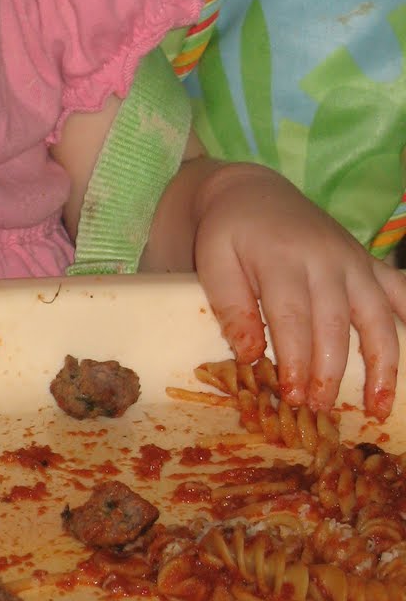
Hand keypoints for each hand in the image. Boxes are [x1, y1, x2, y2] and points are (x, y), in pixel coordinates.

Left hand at [189, 159, 405, 418]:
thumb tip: (249, 354)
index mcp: (281, 258)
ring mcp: (353, 260)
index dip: (295, 360)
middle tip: (321, 407)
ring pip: (377, 317)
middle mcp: (325, 259)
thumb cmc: (228, 233)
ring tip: (376, 407)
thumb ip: (229, 304)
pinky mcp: (369, 262)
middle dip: (330, 371)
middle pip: (335, 324)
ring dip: (382, 365)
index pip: (292, 317)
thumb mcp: (213, 259)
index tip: (292, 395)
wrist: (252, 193)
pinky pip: (400, 292)